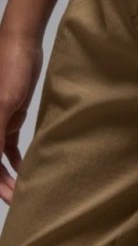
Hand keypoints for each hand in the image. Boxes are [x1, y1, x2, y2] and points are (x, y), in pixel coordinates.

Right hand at [0, 32, 42, 204]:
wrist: (22, 44)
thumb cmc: (9, 69)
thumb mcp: (3, 103)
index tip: (8, 199)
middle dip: (2, 184)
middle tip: (18, 201)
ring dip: (8, 174)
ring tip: (23, 190)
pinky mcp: (8, 116)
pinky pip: (7, 145)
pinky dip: (15, 159)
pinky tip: (25, 170)